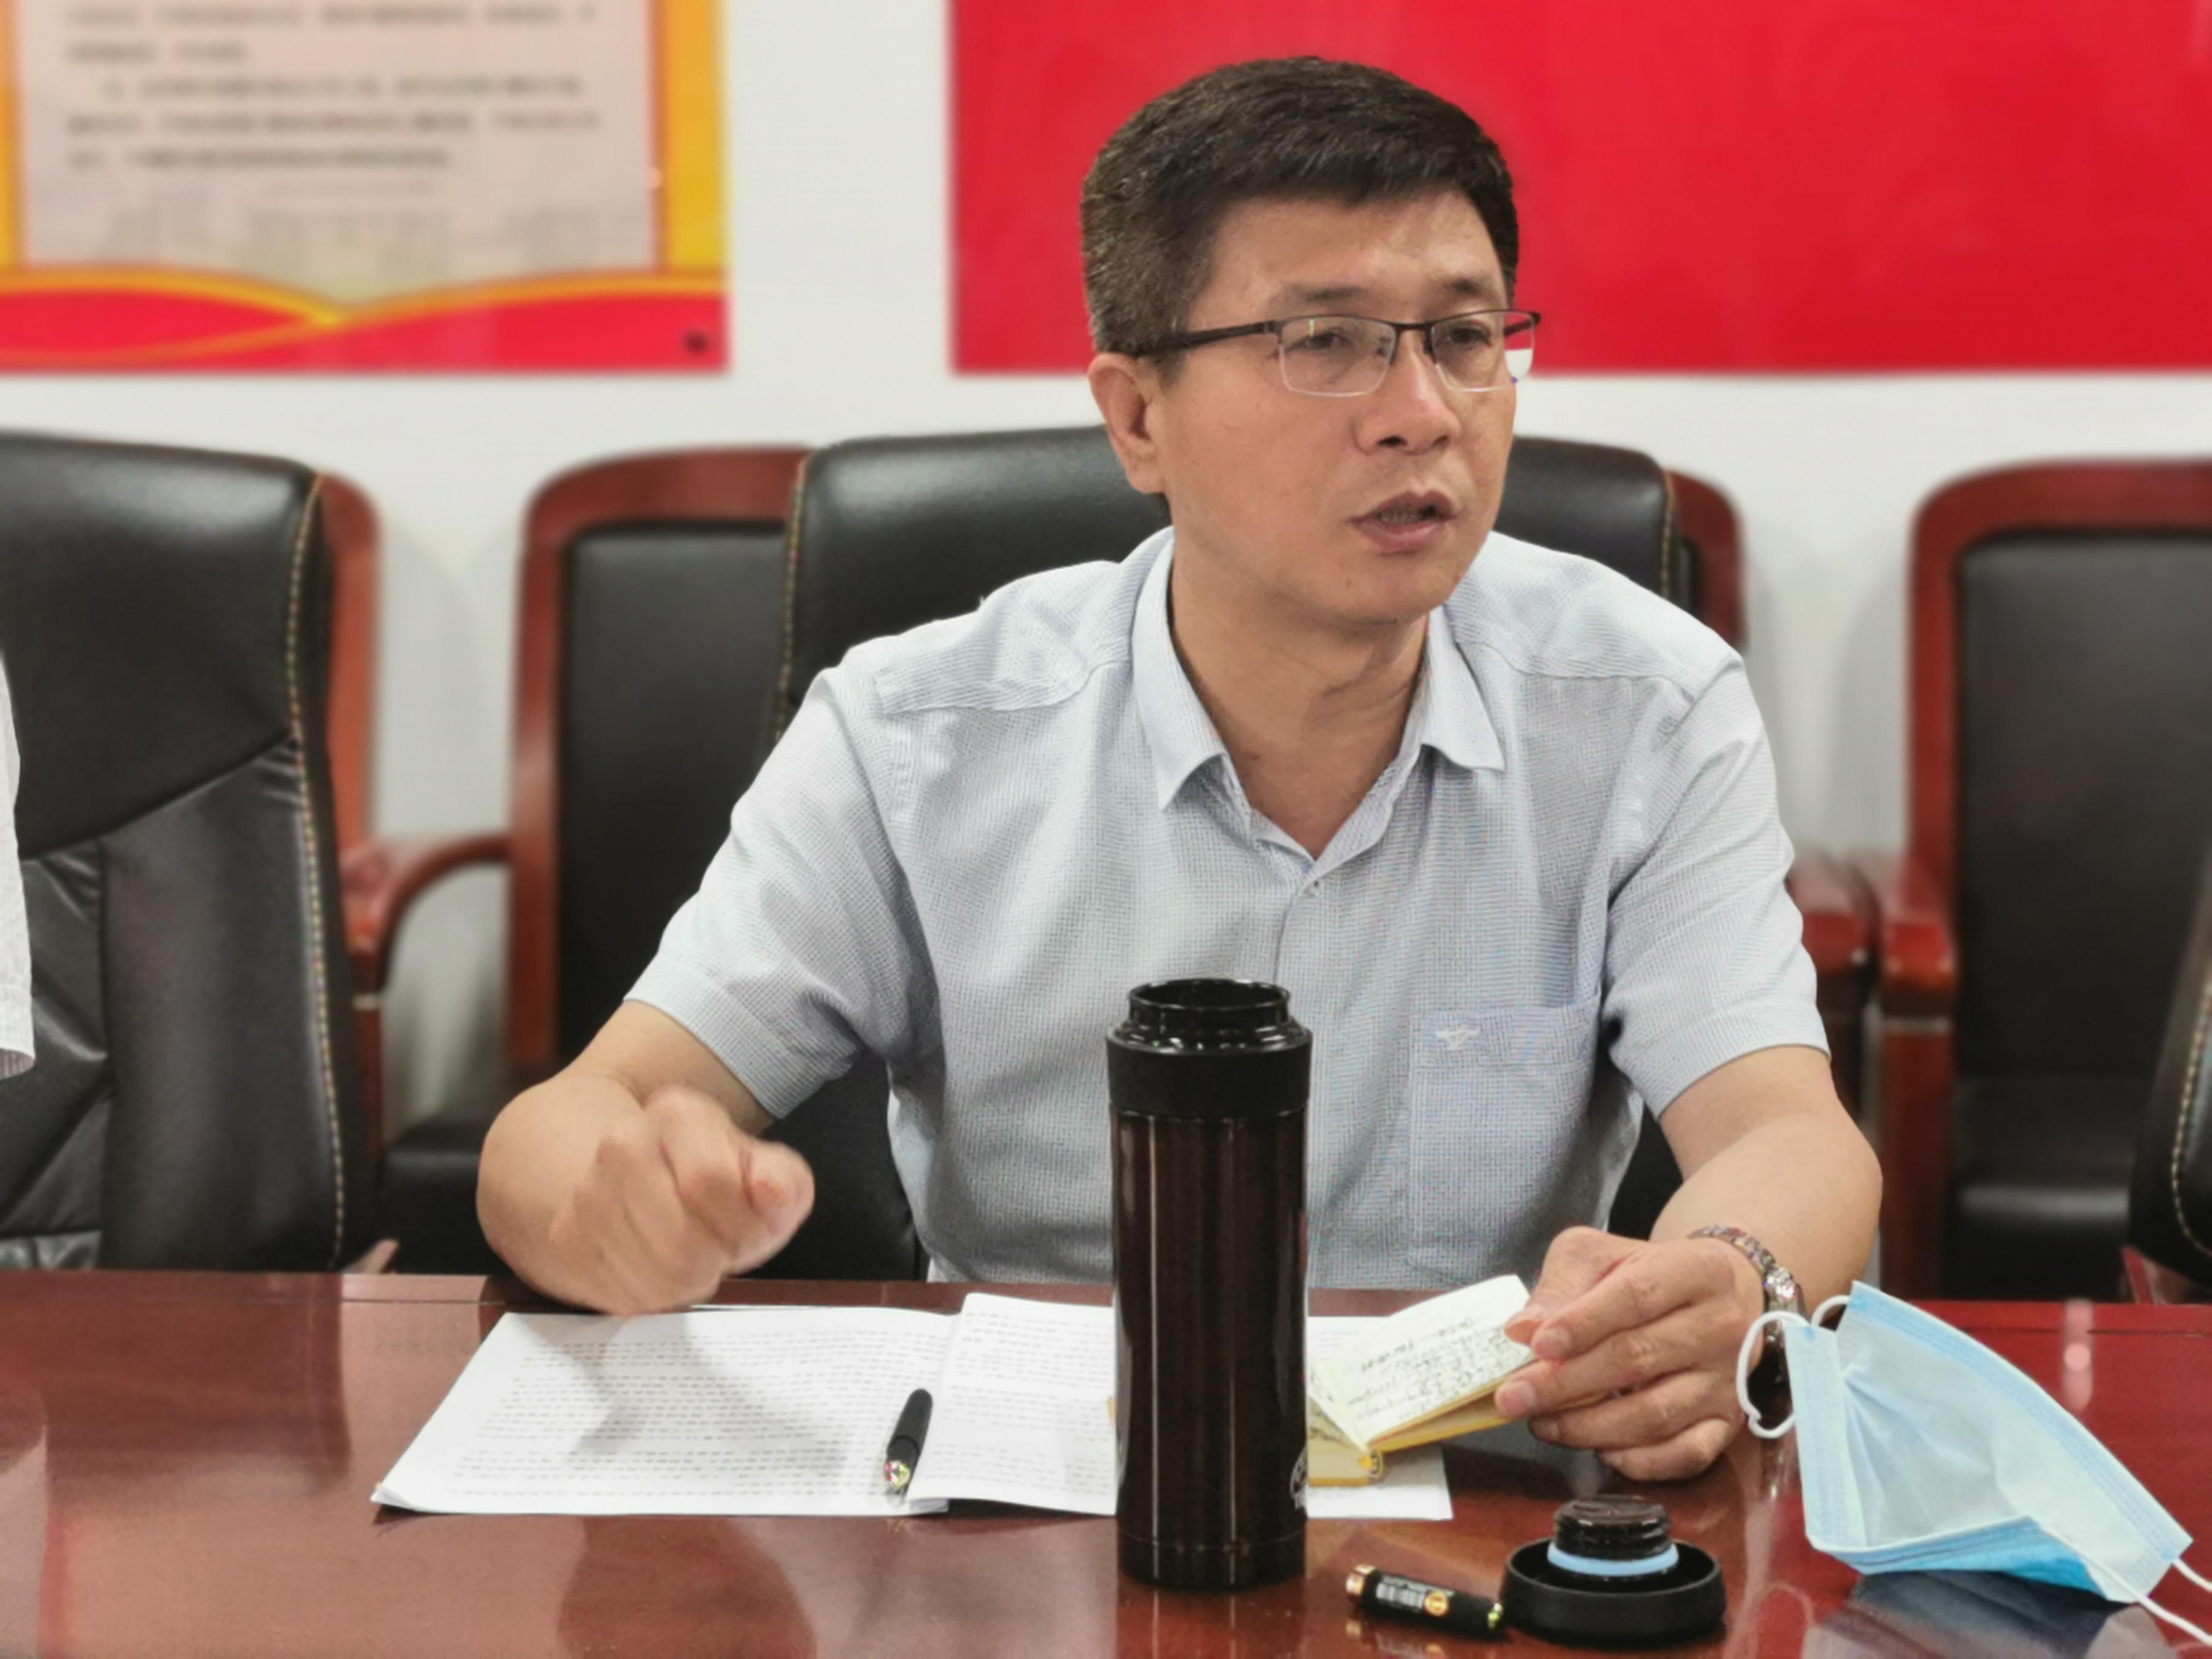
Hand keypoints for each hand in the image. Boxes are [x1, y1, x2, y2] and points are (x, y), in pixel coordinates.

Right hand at [545, 1086, 814, 1314]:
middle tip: (719, 1245)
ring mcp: (586, 1193)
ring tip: (690, 1254)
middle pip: (682, 1244)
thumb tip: (771, 1194)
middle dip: (716, 1258)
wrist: (635, 1179)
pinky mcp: (566, 1240)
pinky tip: (659, 1268)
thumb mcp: (768, 1172)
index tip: (748, 1222)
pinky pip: (625, 1296)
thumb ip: (784, 1183)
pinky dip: (654, 1294)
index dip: (744, 1221)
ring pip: (654, 1279)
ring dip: (687, 1282)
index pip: (711, 1181)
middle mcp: (622, 1145)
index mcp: (679, 1116)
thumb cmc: (717, 1181)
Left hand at [1491, 1226, 1765, 1480]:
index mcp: (1694, 1270)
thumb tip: (1523, 1330)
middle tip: (1514, 1398)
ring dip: (1590, 1427)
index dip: (1582, 1323)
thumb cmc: (1648, 1272)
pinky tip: (1600, 1450)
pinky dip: (1639, 1461)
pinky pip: (1686, 1454)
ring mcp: (1728, 1380)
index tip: (1536, 1346)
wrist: (1722, 1294)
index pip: (1635, 1296)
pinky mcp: (1729, 1421)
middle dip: (1565, 1384)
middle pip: (1638, 1359)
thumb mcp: (1600, 1256)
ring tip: (1542, 1424)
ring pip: (1657, 1414)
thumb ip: (1561, 1285)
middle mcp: (1721, 1326)